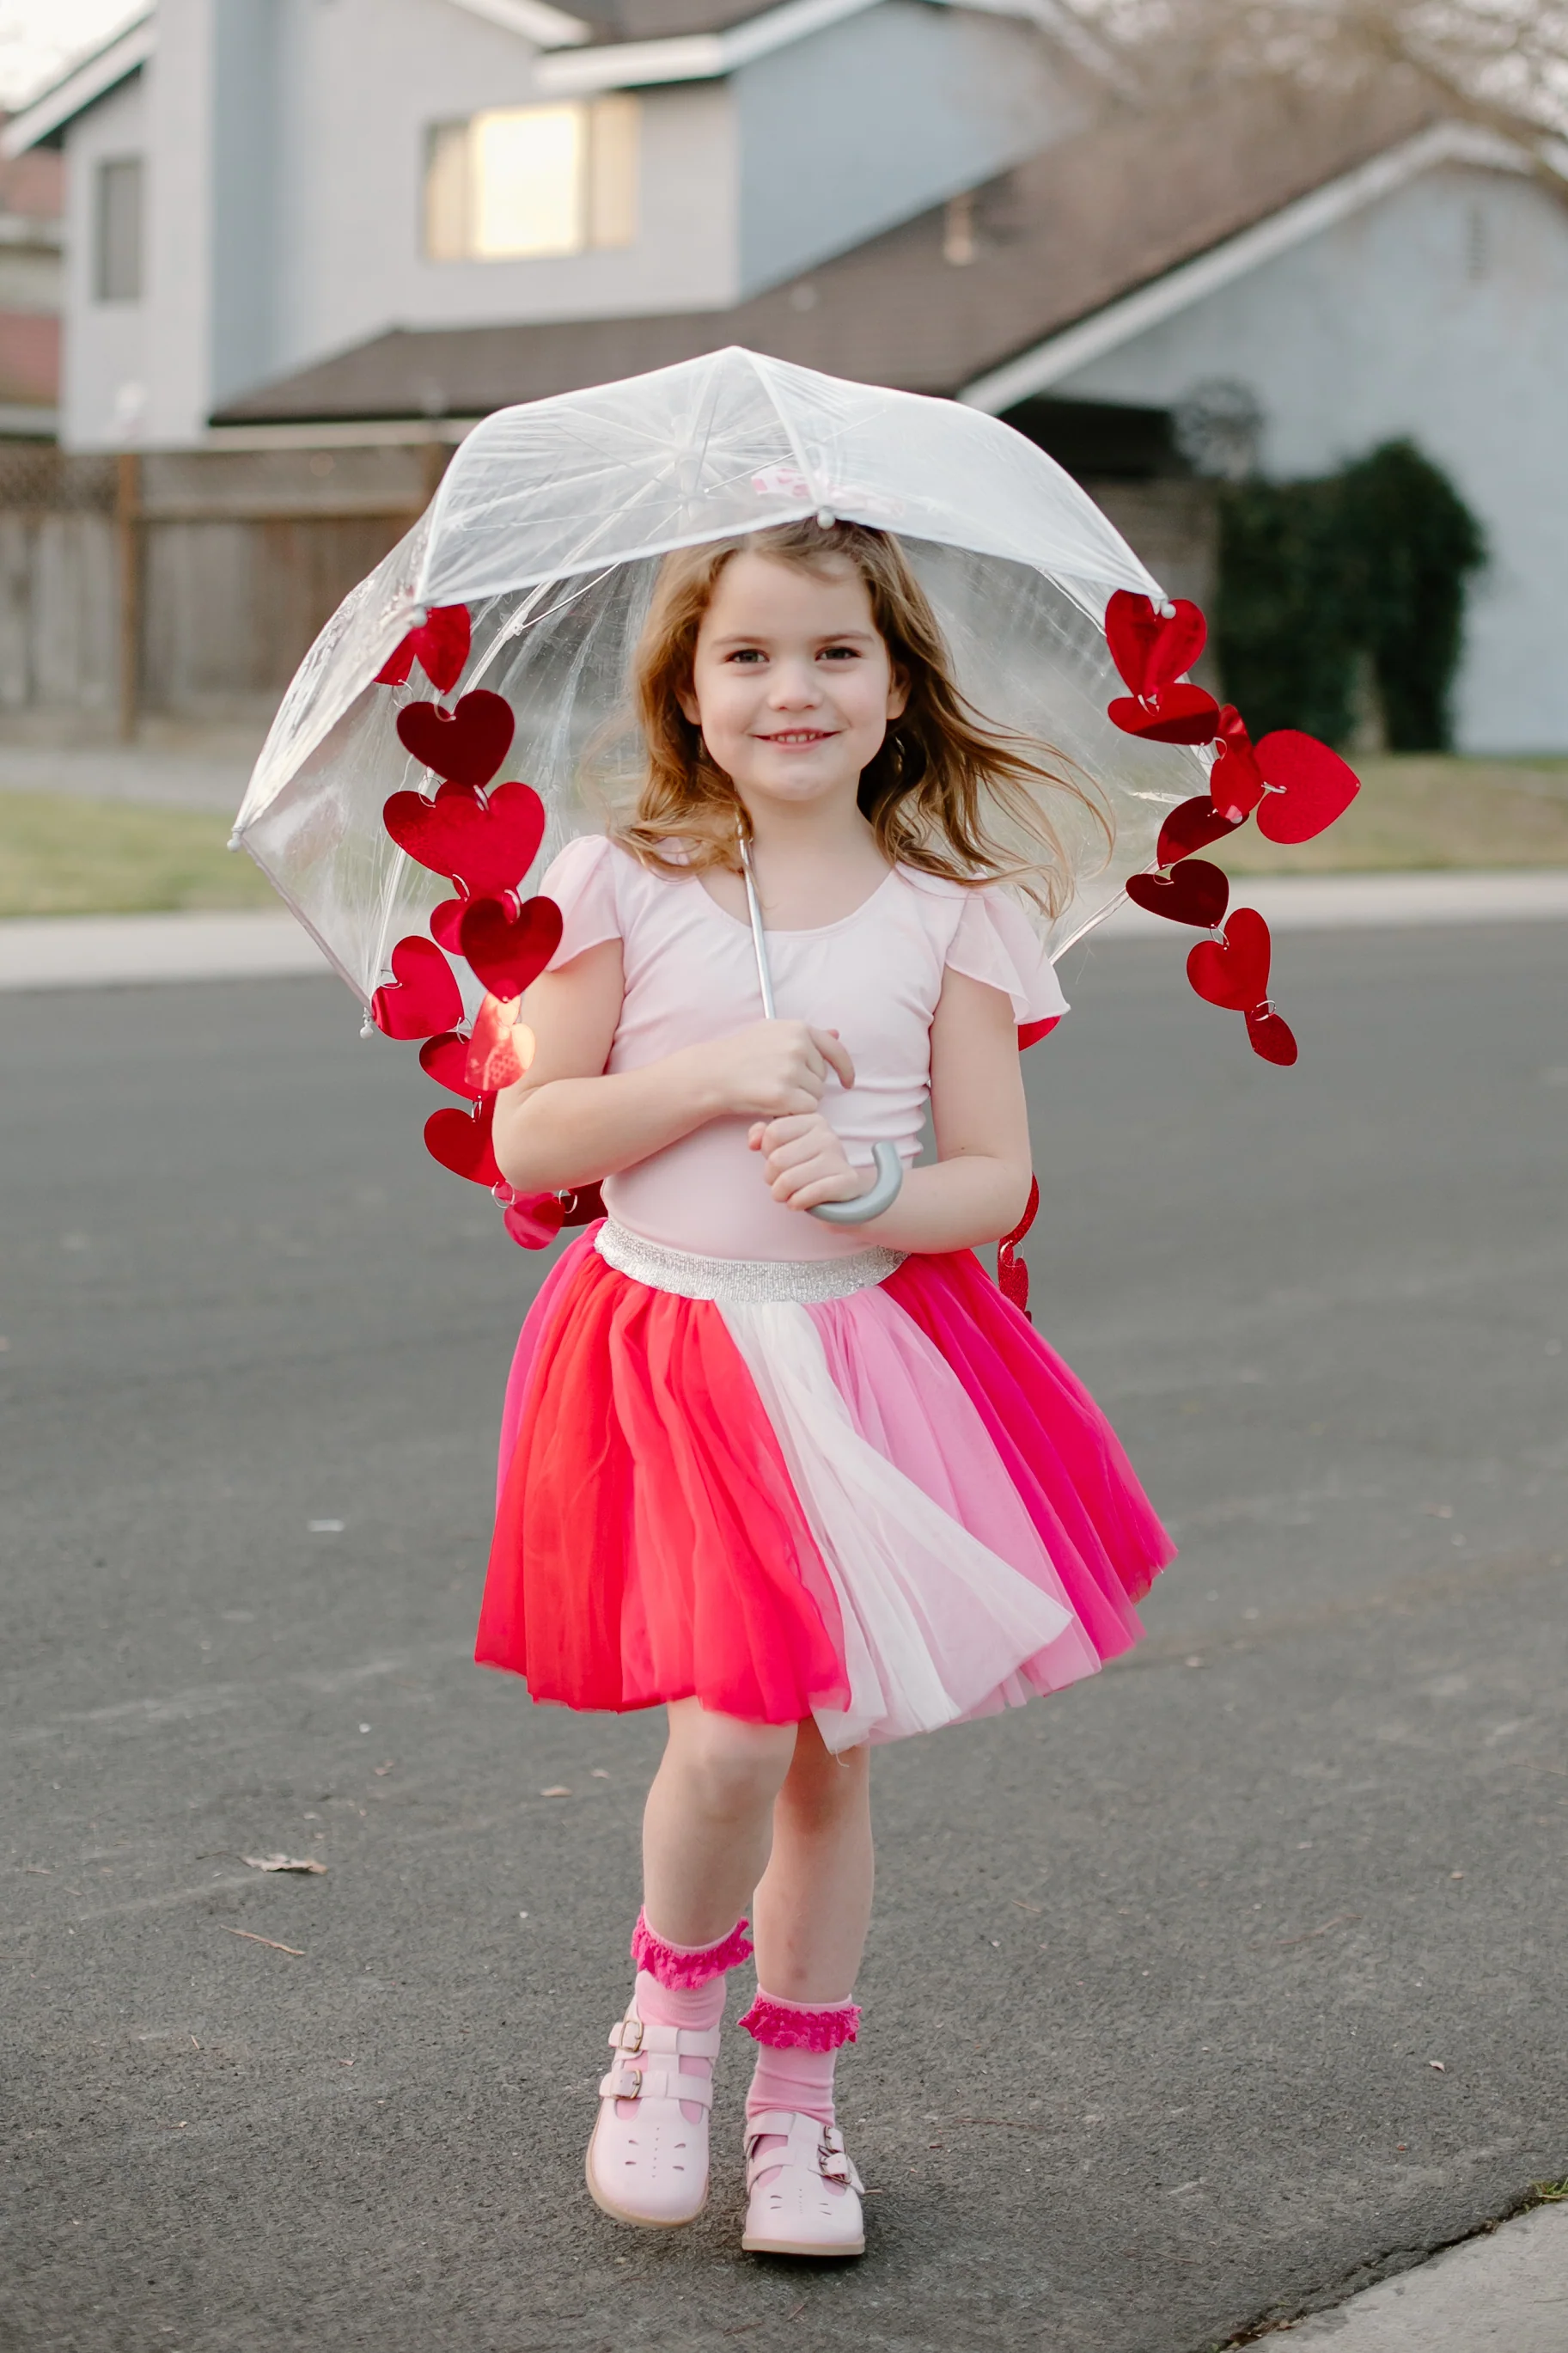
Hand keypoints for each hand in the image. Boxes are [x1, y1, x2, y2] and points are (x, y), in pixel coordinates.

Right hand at [698, 1020, 855, 1121]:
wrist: (713, 1072)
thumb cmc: (740, 1054)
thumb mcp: (771, 1032)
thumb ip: (805, 1036)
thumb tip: (836, 1035)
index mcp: (798, 1029)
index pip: (836, 1050)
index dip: (845, 1069)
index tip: (847, 1082)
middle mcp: (797, 1046)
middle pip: (822, 1077)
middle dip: (806, 1084)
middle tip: (777, 1082)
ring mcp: (790, 1070)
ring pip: (816, 1095)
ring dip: (799, 1100)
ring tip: (772, 1091)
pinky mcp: (783, 1094)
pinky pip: (806, 1110)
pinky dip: (793, 1112)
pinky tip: (773, 1104)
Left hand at [748, 1111, 872, 1211]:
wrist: (844, 1190)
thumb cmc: (809, 1166)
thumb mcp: (786, 1146)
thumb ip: (764, 1136)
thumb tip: (753, 1142)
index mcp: (812, 1120)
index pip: (773, 1133)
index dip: (766, 1152)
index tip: (776, 1160)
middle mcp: (827, 1135)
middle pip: (777, 1159)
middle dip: (771, 1178)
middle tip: (779, 1183)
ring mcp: (838, 1157)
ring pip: (788, 1180)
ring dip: (780, 1193)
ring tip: (787, 1194)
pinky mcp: (846, 1181)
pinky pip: (808, 1194)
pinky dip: (796, 1203)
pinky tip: (797, 1203)